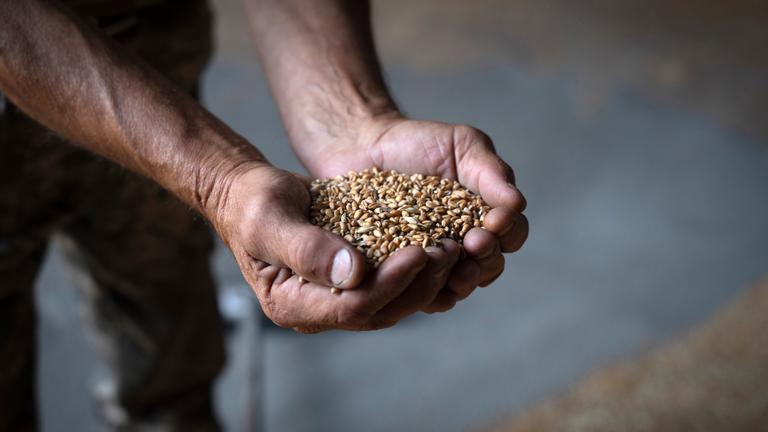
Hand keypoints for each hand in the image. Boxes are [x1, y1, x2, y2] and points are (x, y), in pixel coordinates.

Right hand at [210, 164, 455, 331]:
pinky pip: (390, 282)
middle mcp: (317, 310)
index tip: (419, 252)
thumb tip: (353, 273)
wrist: (249, 194)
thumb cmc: (251, 203)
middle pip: (380, 311)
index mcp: (291, 305)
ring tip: (451, 248)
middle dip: (417, 284)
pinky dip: (415, 268)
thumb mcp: (269, 219)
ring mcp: (335, 298)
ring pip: (392, 301)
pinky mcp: (351, 280)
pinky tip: (438, 245)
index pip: (353, 307)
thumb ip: (306, 248)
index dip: (390, 283)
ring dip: (424, 279)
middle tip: (448, 250)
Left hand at [298, 115, 528, 313]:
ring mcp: (433, 264)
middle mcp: (464, 248)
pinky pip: (416, 295)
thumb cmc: (419, 144)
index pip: (512, 235)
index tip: (496, 219)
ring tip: (450, 261)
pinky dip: (421, 290)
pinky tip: (416, 274)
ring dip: (460, 279)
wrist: (365, 146)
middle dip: (486, 257)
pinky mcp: (400, 274)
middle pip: (489, 268)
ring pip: (456, 288)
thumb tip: (517, 202)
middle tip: (474, 241)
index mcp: (485, 219)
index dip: (510, 231)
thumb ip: (490, 170)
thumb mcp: (461, 145)